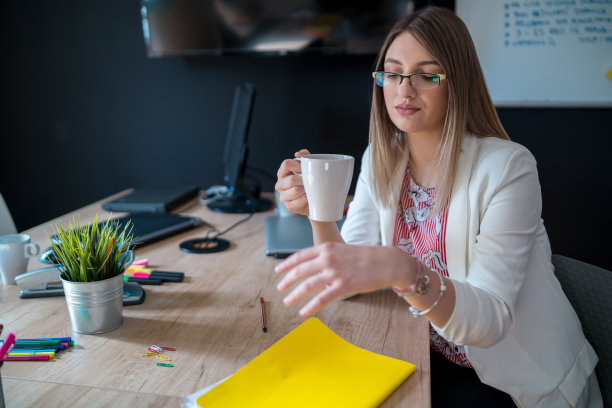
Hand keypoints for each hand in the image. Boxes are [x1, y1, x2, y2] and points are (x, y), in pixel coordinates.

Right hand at [275, 149, 309, 215]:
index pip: (286, 164)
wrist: (315, 199)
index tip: (306, 169)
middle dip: (303, 180)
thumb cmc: (309, 182)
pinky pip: (298, 202)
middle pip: (291, 179)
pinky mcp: (289, 206)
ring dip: (305, 190)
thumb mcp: (308, 167)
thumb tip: (298, 154)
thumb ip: (304, 156)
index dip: (298, 165)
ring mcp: (283, 196)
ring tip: (310, 190)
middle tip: (310, 182)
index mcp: (283, 172)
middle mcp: (280, 184)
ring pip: (295, 191)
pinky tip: (308, 198)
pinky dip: (305, 200)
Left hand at [275, 242, 414, 316]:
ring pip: (307, 285)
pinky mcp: (343, 286)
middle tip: (279, 289)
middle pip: (300, 271)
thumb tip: (313, 265)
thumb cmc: (366, 257)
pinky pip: (322, 299)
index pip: (300, 256)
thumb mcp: (342, 250)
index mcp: (327, 248)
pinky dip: (310, 307)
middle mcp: (328, 258)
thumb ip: (327, 256)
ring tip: (287, 302)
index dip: (287, 264)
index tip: (278, 271)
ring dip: (294, 295)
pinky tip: (303, 313)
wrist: (387, 262)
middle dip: (287, 281)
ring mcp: (335, 273)